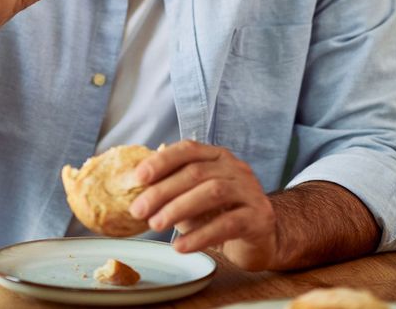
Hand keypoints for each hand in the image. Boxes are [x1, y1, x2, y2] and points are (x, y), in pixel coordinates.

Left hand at [128, 140, 278, 270]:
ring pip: (212, 193)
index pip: (188, 150)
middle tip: (138, 210)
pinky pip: (228, 224)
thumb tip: (134, 190)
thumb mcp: (193, 198)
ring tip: (156, 225)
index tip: (137, 178)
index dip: (161, 161)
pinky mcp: (259, 218)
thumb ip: (171, 190)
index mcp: (217, 156)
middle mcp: (236, 168)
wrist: (262, 238)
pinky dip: (200, 235)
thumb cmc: (220, 214)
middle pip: (196, 173)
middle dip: (162, 191)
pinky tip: (181, 246)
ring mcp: (250, 191)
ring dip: (179, 208)